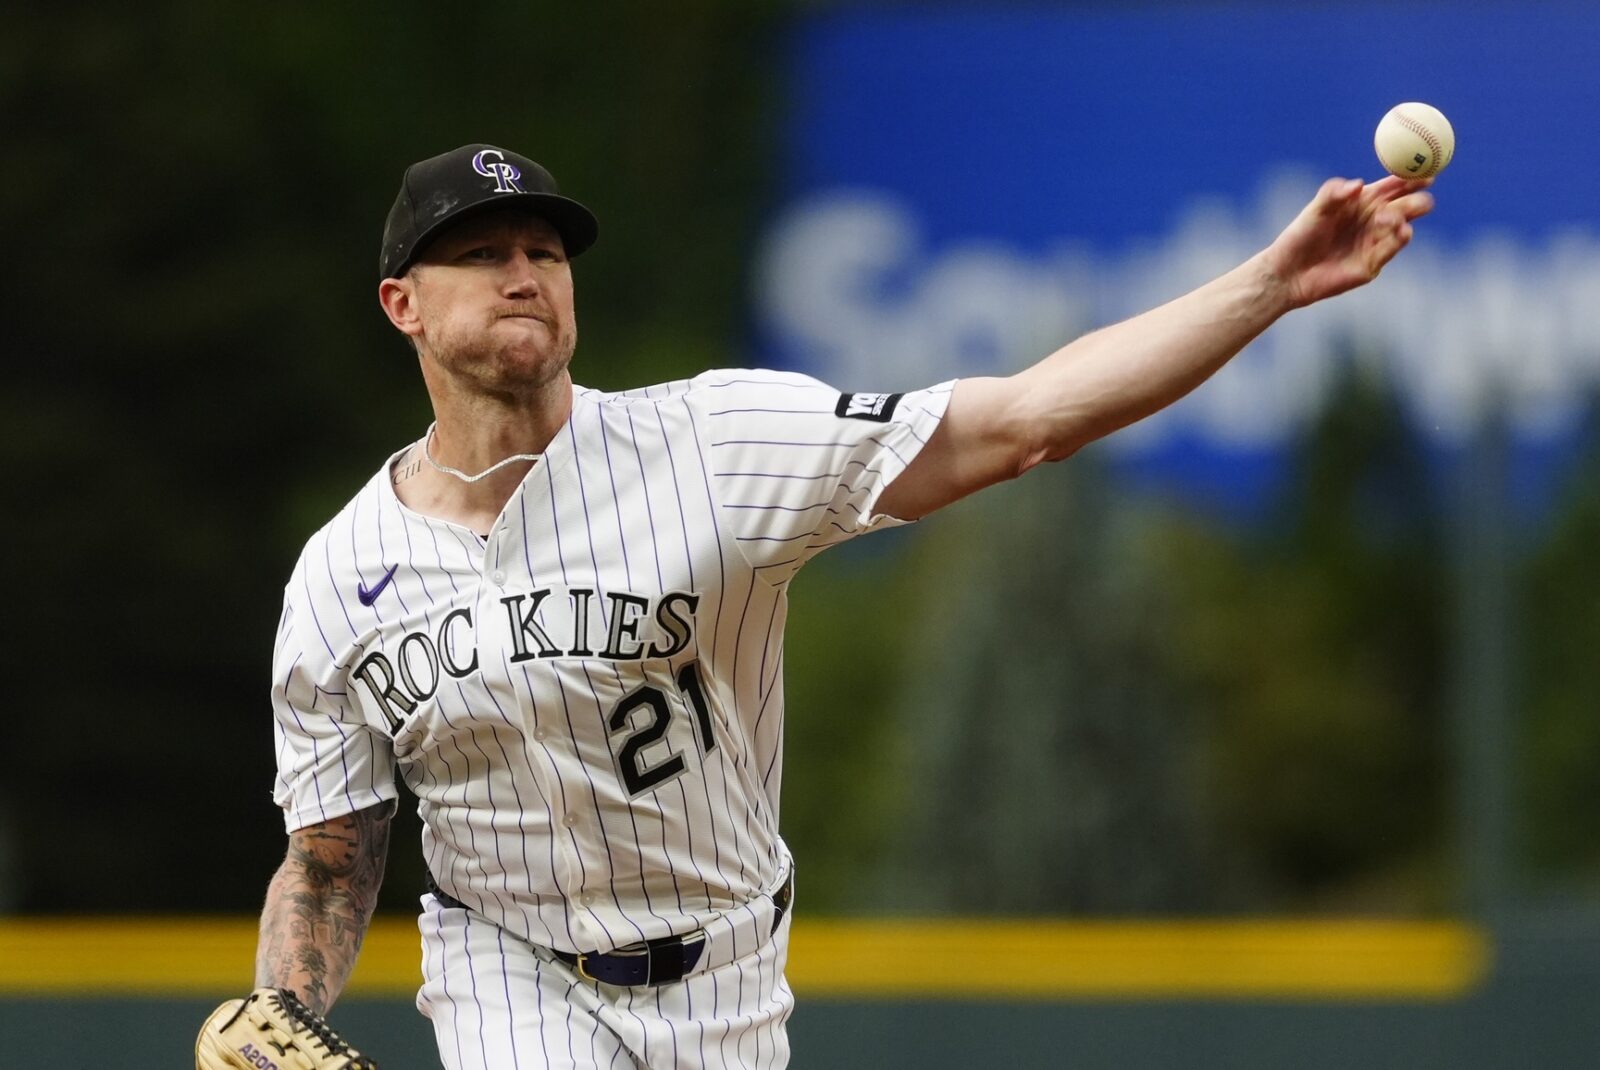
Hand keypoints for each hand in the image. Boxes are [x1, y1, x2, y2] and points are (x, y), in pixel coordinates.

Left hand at [1264, 175, 1434, 308]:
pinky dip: (1399, 238)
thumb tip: (1358, 185)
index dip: (1411, 177)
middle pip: (1407, 205)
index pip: (1394, 186)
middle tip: (1420, 192)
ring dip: (1403, 217)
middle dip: (1418, 197)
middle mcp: (1375, 219)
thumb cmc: (1301, 235)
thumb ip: (1333, 194)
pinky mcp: (1373, 263)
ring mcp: (1376, 241)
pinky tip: (1402, 230)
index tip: (1425, 172)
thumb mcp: (1315, 210)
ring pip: (1403, 225)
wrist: (1289, 271)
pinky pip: (1392, 248)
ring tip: (1389, 216)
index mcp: (1364, 200)